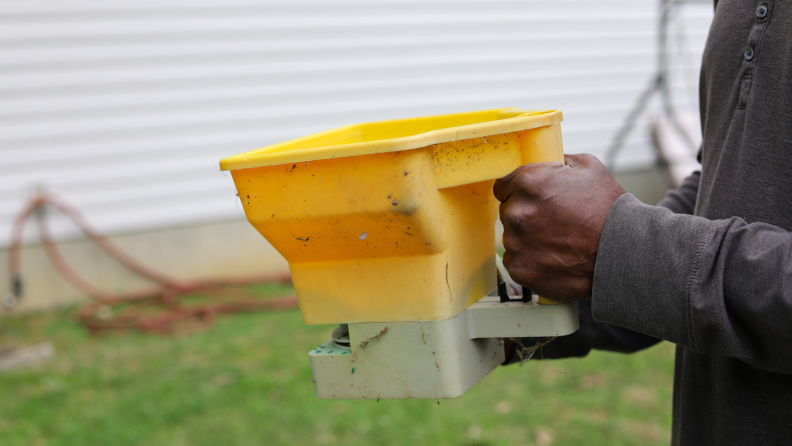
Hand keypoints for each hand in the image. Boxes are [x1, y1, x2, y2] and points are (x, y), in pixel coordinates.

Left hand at [493, 154, 625, 301]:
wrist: (625, 252)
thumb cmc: (609, 210)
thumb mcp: (588, 168)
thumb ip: (558, 162)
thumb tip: (546, 163)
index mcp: (529, 183)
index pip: (504, 186)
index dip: (519, 192)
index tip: (534, 201)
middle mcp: (517, 211)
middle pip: (508, 212)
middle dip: (526, 215)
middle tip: (552, 222)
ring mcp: (517, 243)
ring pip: (512, 238)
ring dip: (528, 239)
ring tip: (558, 242)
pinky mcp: (521, 269)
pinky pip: (516, 261)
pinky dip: (531, 260)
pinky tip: (554, 258)